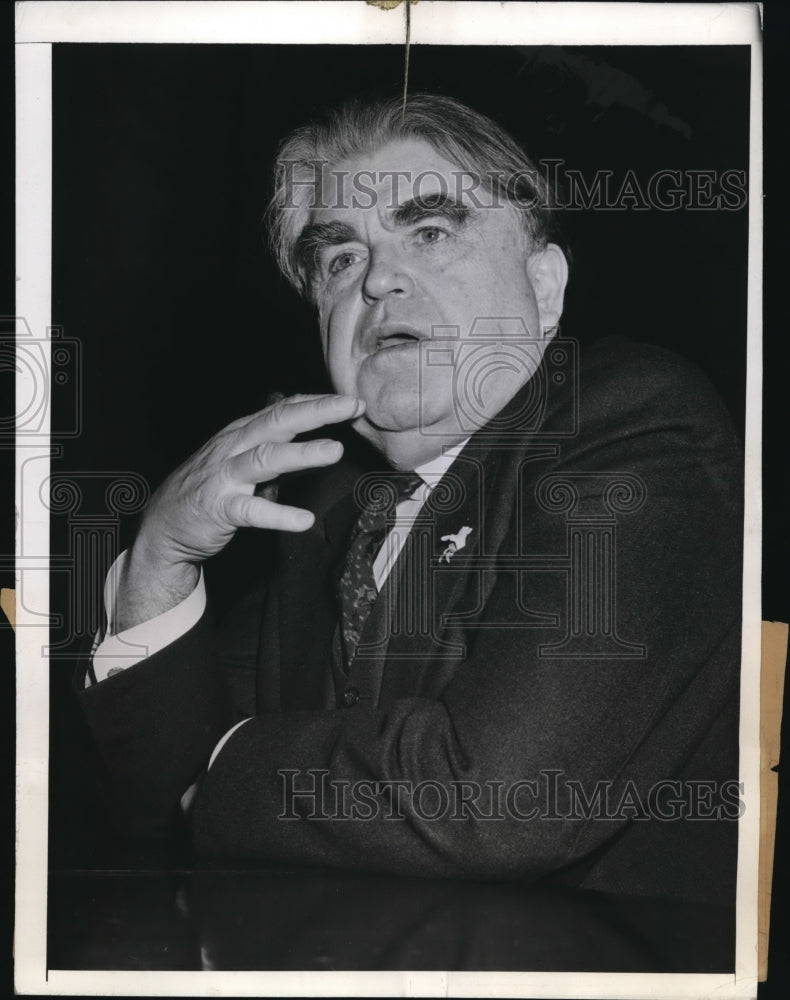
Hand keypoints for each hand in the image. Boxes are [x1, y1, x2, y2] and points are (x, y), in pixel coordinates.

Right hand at [115, 394, 364, 630]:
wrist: (164, 525)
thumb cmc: (207, 488)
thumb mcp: (238, 456)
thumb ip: (271, 442)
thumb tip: (309, 425)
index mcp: (241, 433)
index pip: (282, 409)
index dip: (316, 403)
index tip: (351, 402)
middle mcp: (234, 448)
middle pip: (277, 422)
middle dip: (316, 412)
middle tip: (350, 407)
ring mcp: (225, 477)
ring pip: (265, 458)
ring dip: (301, 453)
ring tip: (334, 451)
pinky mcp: (219, 508)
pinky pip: (251, 510)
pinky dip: (278, 514)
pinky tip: (303, 519)